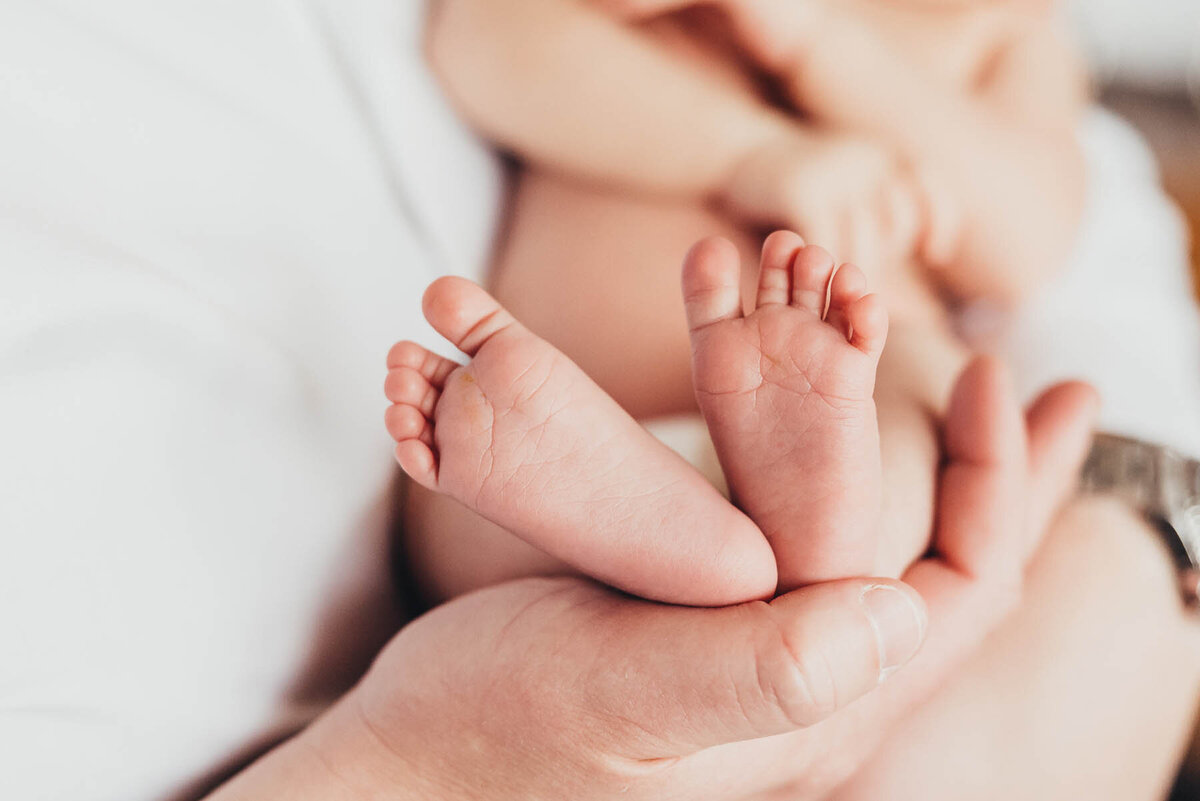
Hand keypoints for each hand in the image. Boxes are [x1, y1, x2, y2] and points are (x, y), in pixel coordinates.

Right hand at [216, 358, 1095, 799]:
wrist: (417, 749)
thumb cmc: (499, 731)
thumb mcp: (620, 696)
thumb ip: (756, 668)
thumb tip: (896, 608)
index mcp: (814, 700)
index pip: (960, 588)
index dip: (999, 483)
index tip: (993, 375)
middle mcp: (800, 670)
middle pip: (935, 557)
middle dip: (982, 461)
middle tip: (1009, 369)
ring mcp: (748, 638)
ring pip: (857, 526)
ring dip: (886, 432)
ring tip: (889, 348)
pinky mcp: (697, 610)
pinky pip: (779, 518)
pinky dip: (799, 441)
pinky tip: (790, 395)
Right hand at [722, 132, 922, 277]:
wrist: (734, 148)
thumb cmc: (792, 182)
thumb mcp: (841, 182)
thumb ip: (873, 212)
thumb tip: (918, 261)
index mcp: (882, 154)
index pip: (933, 189)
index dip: (940, 222)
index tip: (933, 253)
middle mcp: (866, 158)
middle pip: (901, 221)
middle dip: (888, 254)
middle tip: (865, 272)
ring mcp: (835, 173)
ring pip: (867, 238)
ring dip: (856, 273)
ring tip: (841, 289)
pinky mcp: (804, 192)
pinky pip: (828, 244)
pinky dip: (824, 270)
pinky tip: (813, 278)